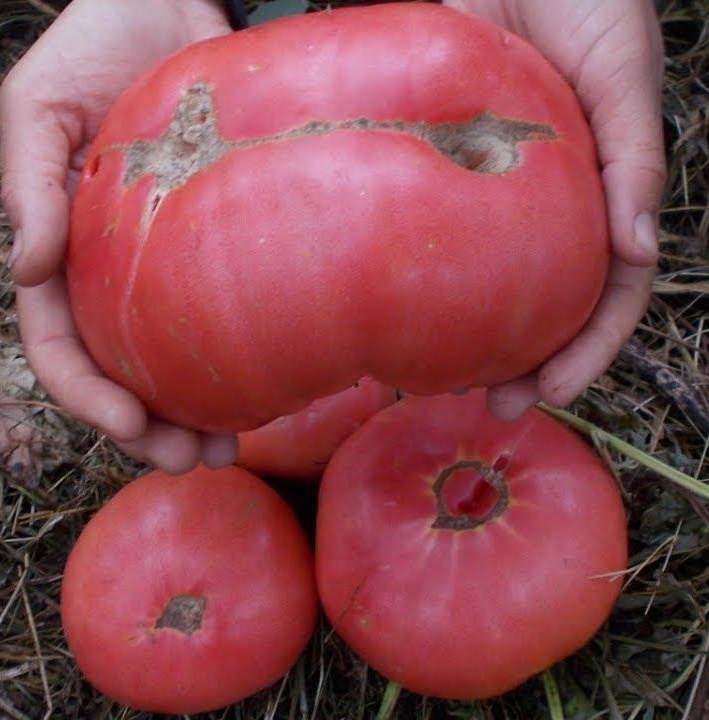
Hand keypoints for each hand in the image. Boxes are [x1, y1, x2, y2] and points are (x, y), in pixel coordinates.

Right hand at [0, 0, 236, 472]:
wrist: (171, 5)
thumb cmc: (98, 46)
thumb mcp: (38, 104)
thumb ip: (29, 184)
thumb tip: (24, 272)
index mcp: (65, 248)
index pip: (60, 343)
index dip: (88, 395)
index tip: (132, 428)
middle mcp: (117, 269)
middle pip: (124, 370)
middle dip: (151, 426)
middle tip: (193, 460)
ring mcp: (172, 260)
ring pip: (179, 357)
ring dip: (200, 411)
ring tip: (232, 449)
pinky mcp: (226, 240)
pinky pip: (232, 308)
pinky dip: (247, 355)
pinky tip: (274, 387)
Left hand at [444, 0, 665, 418]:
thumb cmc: (588, 4)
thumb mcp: (623, 76)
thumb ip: (634, 160)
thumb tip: (639, 252)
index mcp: (598, 201)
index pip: (604, 296)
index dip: (585, 352)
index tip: (548, 394)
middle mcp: (546, 211)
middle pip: (542, 307)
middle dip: (525, 366)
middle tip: (489, 407)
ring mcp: (494, 199)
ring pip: (485, 284)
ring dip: (468, 339)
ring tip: (436, 383)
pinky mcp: (441, 171)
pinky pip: (431, 233)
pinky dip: (420, 278)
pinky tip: (394, 312)